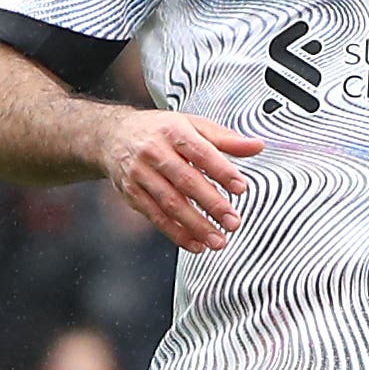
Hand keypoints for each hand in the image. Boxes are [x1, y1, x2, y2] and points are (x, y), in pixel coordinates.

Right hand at [99, 108, 263, 252]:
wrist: (112, 136)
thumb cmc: (160, 131)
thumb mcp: (193, 125)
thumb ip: (226, 139)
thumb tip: (257, 146)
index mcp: (174, 131)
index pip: (201, 152)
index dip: (222, 171)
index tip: (241, 187)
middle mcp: (154, 152)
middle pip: (186, 181)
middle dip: (211, 204)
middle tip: (233, 222)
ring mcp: (141, 174)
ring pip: (170, 203)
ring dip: (195, 225)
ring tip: (217, 240)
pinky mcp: (132, 193)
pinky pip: (155, 216)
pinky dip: (176, 233)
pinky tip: (195, 244)